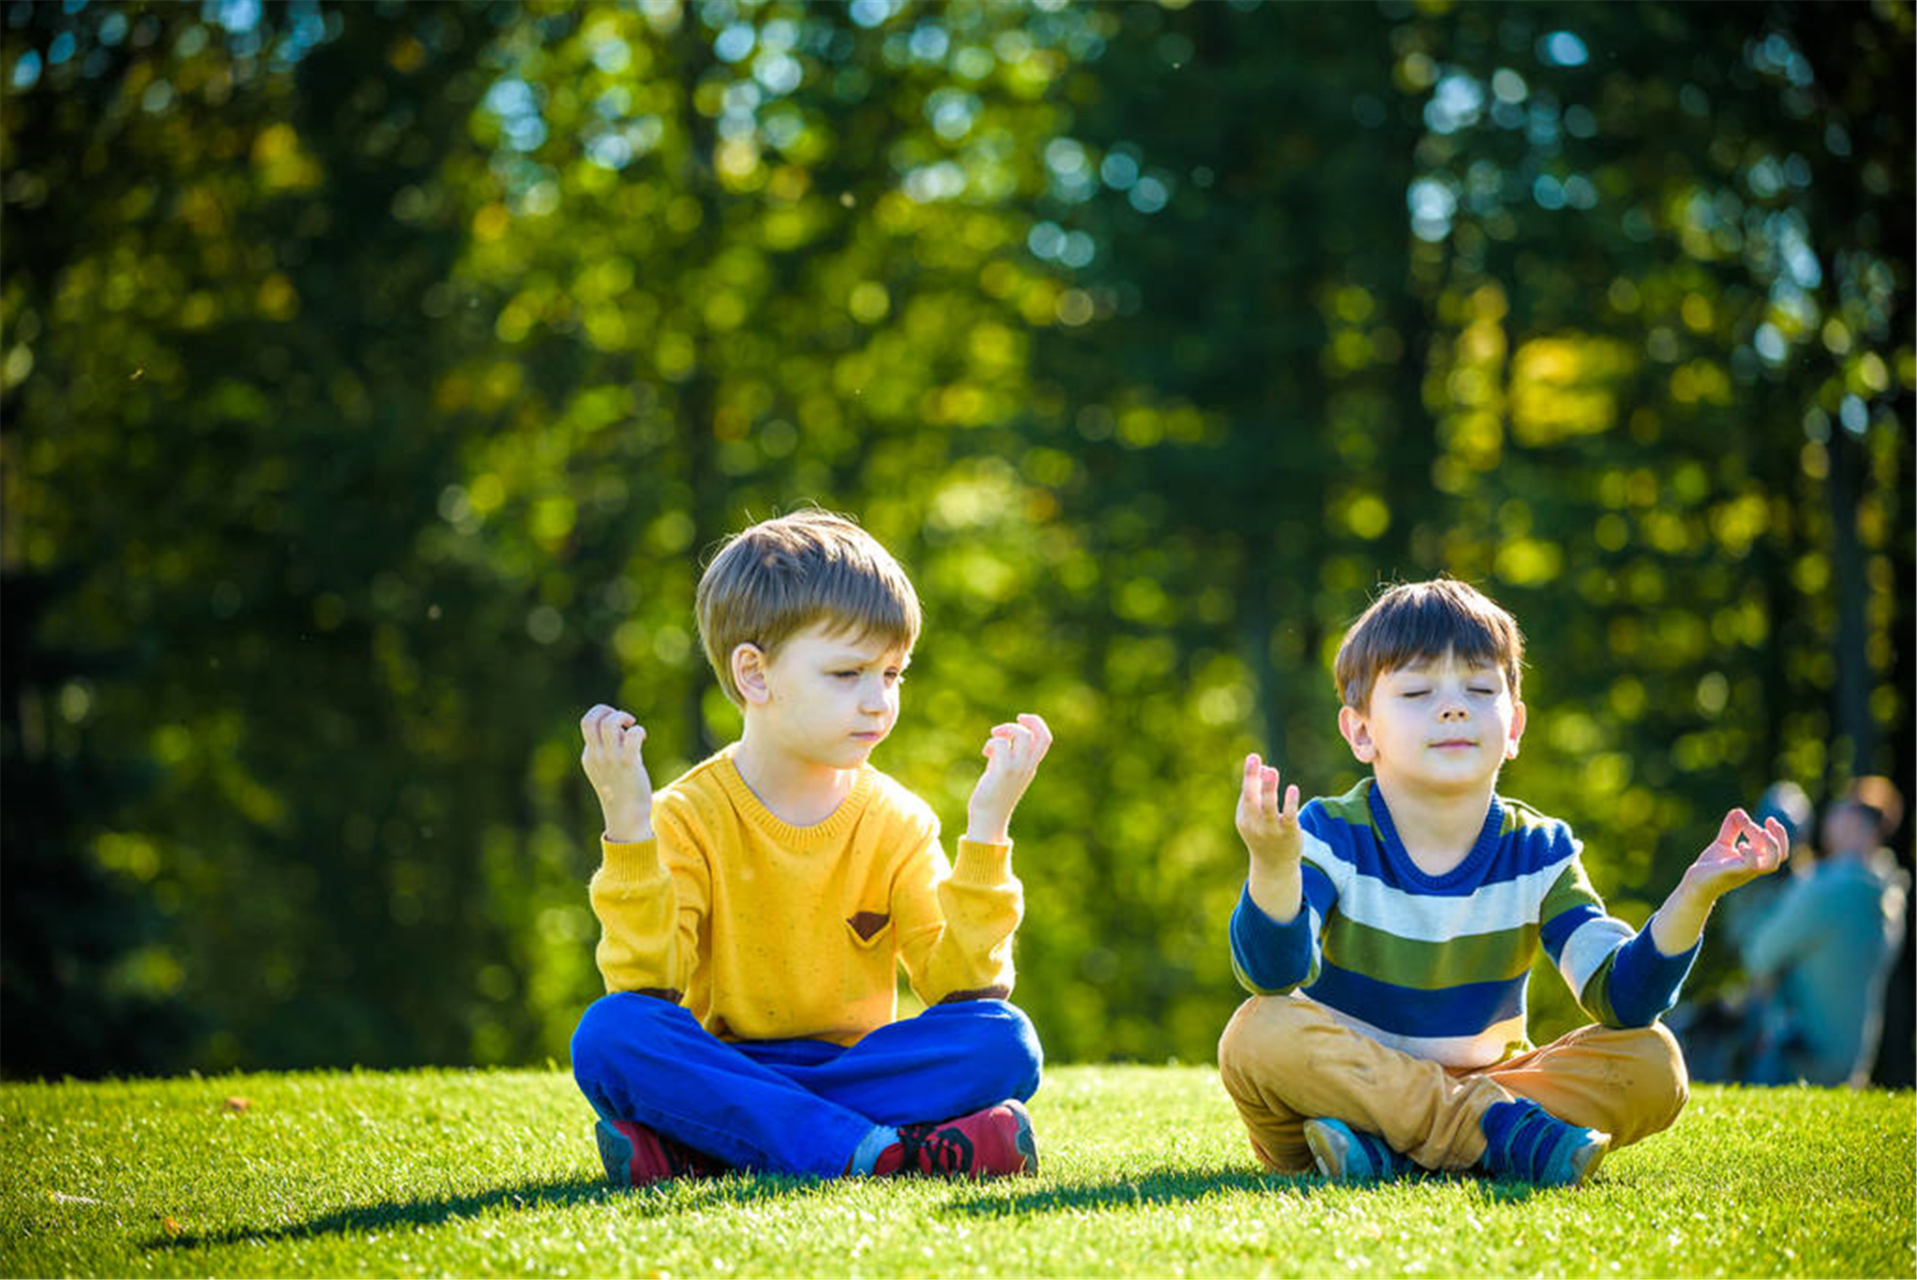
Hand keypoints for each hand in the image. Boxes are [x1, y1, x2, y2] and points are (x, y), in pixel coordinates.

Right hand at [579, 704, 653, 841]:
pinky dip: (638, 730)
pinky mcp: (629, 764)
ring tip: (632, 727)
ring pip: (610, 724)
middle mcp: (596, 756)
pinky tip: (642, 738)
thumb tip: (622, 728)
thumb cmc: (621, 790)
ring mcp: (611, 760)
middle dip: (606, 710)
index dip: (602, 716)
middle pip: (590, 720)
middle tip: (622, 720)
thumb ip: (610, 747)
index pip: (588, 724)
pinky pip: (632, 735)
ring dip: (623, 717)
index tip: (617, 726)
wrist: (626, 816)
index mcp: (589, 756)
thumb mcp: (607, 767)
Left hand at [964, 713, 1052, 843]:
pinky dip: (992, 743)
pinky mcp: (1003, 772)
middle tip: (1006, 727)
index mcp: (1030, 765)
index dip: (1036, 723)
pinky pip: (1001, 745)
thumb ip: (1008, 754)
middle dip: (1026, 721)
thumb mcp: (1005, 770)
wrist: (988, 818)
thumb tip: (1001, 738)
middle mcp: (1028, 766)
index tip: (1020, 719)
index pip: (1045, 739)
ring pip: (1022, 735)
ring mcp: (1017, 769)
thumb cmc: (993, 794)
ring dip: (1006, 729)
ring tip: (994, 738)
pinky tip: (986, 753)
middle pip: (1039, 735)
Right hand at [1236, 753, 1300, 870]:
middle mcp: (1255, 824)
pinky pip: (1289, 817)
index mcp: (1244, 818)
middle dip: (1252, 778)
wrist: (1274, 866)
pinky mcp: (1289, 834)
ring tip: (1272, 771)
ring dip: (1269, 789)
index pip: (1246, 794)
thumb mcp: (1256, 816)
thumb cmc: (1264, 834)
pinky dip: (1290, 803)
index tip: (1254, 757)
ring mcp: (1271, 830)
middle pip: (1251, 799)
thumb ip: (1259, 793)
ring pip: (1269, 807)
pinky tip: (1293, 789)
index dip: (1250, 775)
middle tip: (1255, 759)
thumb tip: (1265, 767)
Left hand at [1681, 807, 1789, 900]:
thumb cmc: (1712, 866)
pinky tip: (1740, 844)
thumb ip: (1732, 828)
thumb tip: (1739, 811)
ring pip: (1772, 863)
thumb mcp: (1724, 843)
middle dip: (1779, 837)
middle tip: (1768, 821)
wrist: (1695, 883)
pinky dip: (1750, 853)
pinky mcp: (1733, 872)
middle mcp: (1755, 866)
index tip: (1769, 819)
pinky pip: (1751, 865)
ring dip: (1771, 845)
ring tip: (1761, 831)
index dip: (1779, 833)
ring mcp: (1745, 870)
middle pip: (1781, 855)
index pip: (1778, 848)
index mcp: (1756, 859)